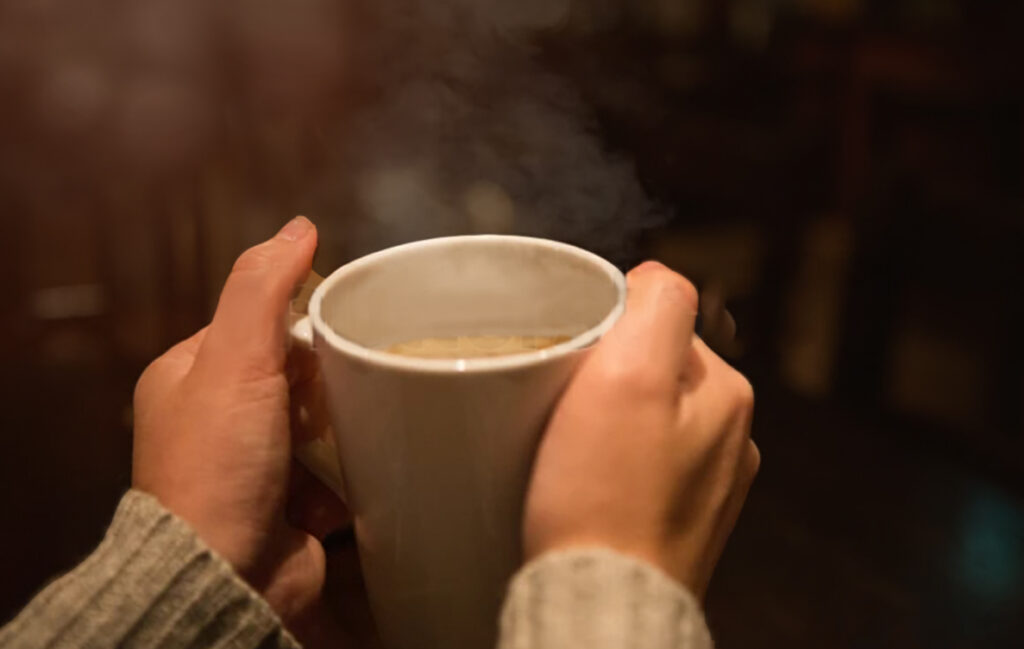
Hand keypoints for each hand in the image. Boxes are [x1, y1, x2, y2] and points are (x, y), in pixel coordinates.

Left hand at [132, 217, 351, 638]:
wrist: (228, 572)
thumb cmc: (218, 463)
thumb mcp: (233, 358)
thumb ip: (261, 288)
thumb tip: (299, 226)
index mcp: (189, 378)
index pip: (253, 325)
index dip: (296, 319)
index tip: (336, 321)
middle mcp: (218, 422)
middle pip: (293, 374)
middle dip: (329, 375)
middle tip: (361, 372)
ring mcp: (257, 466)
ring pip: (320, 420)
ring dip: (347, 420)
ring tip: (375, 412)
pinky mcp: (294, 504)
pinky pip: (337, 468)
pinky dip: (355, 463)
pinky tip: (375, 455)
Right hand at [523, 261, 758, 598]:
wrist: (600, 604)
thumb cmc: (605, 499)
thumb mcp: (629, 373)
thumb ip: (657, 303)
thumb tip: (655, 275)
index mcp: (726, 393)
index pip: (662, 320)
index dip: (607, 330)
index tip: (573, 364)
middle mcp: (730, 439)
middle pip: (652, 369)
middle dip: (605, 375)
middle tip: (561, 406)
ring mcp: (706, 486)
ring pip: (644, 420)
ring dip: (606, 423)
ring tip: (567, 451)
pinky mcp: (676, 523)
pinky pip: (638, 469)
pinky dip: (610, 467)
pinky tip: (584, 488)